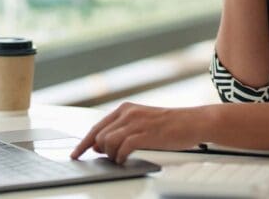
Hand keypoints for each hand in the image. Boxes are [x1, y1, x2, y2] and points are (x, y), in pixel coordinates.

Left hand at [69, 103, 207, 163]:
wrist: (193, 122)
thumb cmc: (169, 124)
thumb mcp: (141, 122)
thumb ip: (120, 131)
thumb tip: (99, 145)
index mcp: (125, 109)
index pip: (96, 127)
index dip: (84, 143)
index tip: (75, 154)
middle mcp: (128, 114)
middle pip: (99, 136)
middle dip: (99, 151)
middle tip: (108, 158)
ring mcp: (136, 123)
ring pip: (108, 143)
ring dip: (111, 155)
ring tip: (121, 158)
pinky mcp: (145, 134)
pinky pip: (122, 149)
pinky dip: (120, 157)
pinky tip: (125, 159)